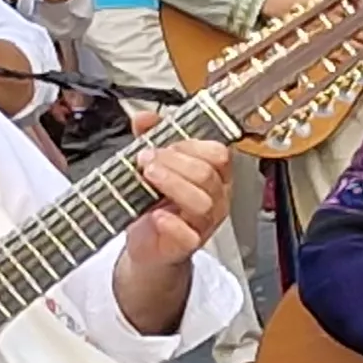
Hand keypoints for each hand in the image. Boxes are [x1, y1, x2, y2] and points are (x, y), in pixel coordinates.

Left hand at [125, 140, 235, 270]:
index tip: (162, 144)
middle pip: (207, 174)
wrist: (147, 243)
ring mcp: (205, 222)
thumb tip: (144, 117)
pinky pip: (189, 234)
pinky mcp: (188, 244)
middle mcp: (214, 198)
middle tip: (148, 159)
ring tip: (149, 177)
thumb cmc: (157, 204)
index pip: (218, 154)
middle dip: (174, 162)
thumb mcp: (155, 166)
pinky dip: (172, 222)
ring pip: (202, 201)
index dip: (190, 145)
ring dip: (172, 184)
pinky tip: (156, 214)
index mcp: (213, 175)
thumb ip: (151, 138)